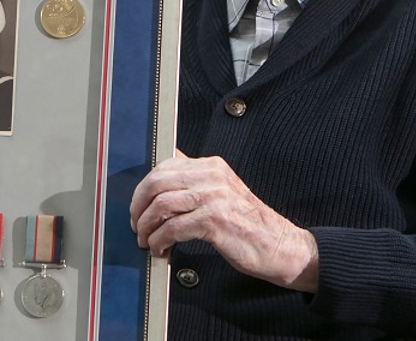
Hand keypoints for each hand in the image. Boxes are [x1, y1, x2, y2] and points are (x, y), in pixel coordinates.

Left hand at [129, 153, 319, 290]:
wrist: (278, 244)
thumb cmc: (247, 223)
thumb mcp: (222, 192)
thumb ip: (195, 184)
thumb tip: (158, 184)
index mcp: (212, 166)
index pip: (164, 166)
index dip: (143, 188)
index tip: (138, 207)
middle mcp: (212, 177)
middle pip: (157, 183)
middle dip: (139, 207)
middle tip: (137, 226)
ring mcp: (214, 197)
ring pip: (161, 205)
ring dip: (147, 227)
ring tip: (147, 241)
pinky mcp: (214, 221)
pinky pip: (173, 228)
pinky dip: (160, 241)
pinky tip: (161, 249)